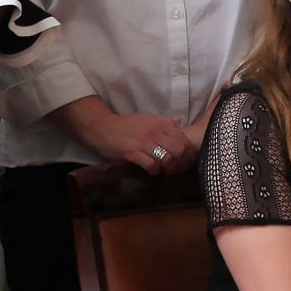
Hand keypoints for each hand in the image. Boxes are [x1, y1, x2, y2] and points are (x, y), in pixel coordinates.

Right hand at [70, 109, 193, 175]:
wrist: (103, 128)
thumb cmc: (127, 126)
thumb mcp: (149, 119)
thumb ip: (165, 127)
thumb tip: (181, 136)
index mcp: (161, 122)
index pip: (184, 140)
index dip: (188, 154)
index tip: (184, 161)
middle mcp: (155, 131)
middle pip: (179, 150)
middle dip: (181, 164)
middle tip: (177, 169)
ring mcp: (143, 142)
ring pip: (168, 159)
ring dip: (169, 169)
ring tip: (165, 171)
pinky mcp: (132, 152)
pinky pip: (151, 165)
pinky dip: (155, 171)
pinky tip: (152, 170)